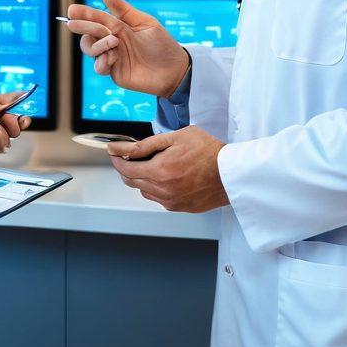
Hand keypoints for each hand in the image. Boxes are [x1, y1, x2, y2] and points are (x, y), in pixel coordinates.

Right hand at [67, 0, 190, 97]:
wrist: (174, 70)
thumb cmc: (161, 44)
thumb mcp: (144, 23)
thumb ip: (123, 10)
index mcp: (117, 27)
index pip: (96, 18)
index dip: (83, 14)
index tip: (71, 10)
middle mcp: (111, 41)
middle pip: (88, 34)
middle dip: (83, 27)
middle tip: (74, 24)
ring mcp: (112, 57)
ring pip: (90, 49)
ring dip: (96, 45)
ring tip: (112, 43)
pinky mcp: (115, 72)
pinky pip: (99, 67)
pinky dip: (102, 61)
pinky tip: (112, 58)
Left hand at [108, 127, 228, 213]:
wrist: (233, 172)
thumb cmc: (208, 151)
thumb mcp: (174, 138)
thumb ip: (145, 145)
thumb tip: (121, 148)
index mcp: (159, 171)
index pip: (125, 169)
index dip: (116, 159)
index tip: (114, 151)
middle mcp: (163, 191)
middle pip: (132, 182)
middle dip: (126, 168)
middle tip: (130, 155)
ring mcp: (172, 202)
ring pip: (144, 191)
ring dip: (142, 178)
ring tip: (153, 163)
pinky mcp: (181, 208)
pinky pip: (159, 198)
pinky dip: (156, 187)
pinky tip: (167, 175)